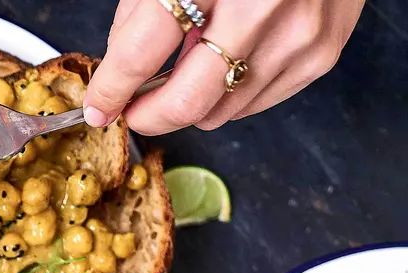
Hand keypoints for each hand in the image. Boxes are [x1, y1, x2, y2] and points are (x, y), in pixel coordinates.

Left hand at [83, 0, 365, 133]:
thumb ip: (140, 11)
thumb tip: (118, 72)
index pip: (142, 53)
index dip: (111, 89)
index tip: (98, 107)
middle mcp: (260, 6)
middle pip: (185, 101)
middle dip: (148, 115)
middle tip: (132, 108)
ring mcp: (297, 34)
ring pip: (218, 112)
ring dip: (190, 101)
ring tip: (189, 63)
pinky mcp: (320, 53)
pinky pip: (252, 104)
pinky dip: (229, 92)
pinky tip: (229, 55)